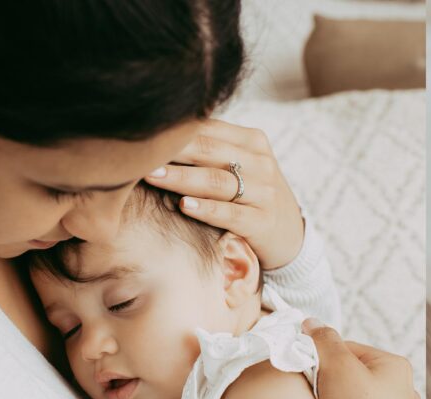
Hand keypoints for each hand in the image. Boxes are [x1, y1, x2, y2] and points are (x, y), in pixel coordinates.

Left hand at [145, 119, 303, 269]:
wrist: (291, 237)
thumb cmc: (252, 197)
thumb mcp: (240, 166)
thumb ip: (210, 149)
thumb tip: (160, 133)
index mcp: (252, 141)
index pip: (208, 129)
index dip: (175, 131)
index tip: (143, 134)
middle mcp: (260, 162)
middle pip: (209, 150)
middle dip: (172, 150)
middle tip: (139, 153)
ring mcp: (264, 192)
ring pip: (217, 180)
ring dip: (181, 177)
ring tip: (152, 175)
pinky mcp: (263, 221)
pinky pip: (230, 213)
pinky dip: (205, 209)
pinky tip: (183, 206)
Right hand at [302, 319, 419, 398]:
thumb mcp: (337, 365)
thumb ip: (323, 340)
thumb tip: (312, 325)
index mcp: (395, 367)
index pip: (348, 349)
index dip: (322, 355)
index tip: (306, 365)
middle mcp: (403, 394)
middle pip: (351, 377)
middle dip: (329, 384)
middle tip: (316, 394)